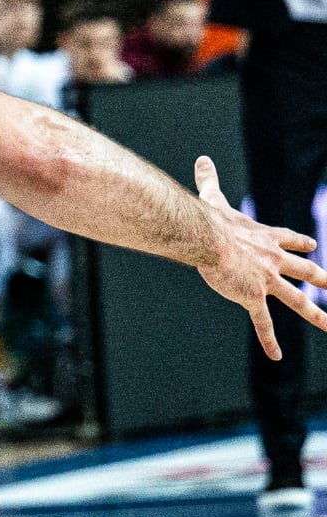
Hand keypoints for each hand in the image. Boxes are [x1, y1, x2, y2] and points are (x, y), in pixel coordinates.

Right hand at [193, 156, 326, 359]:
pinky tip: (277, 356)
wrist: (208, 237)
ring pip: (297, 300)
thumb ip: (210, 180)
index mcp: (266, 238)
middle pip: (306, 271)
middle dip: (323, 279)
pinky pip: (263, 322)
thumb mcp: (213, 198)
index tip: (311, 246)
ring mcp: (267, 280)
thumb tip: (202, 160)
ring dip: (316, 314)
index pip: (291, 240)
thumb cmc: (209, 218)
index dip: (301, 244)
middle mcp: (273, 260)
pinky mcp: (253, 297)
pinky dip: (270, 340)